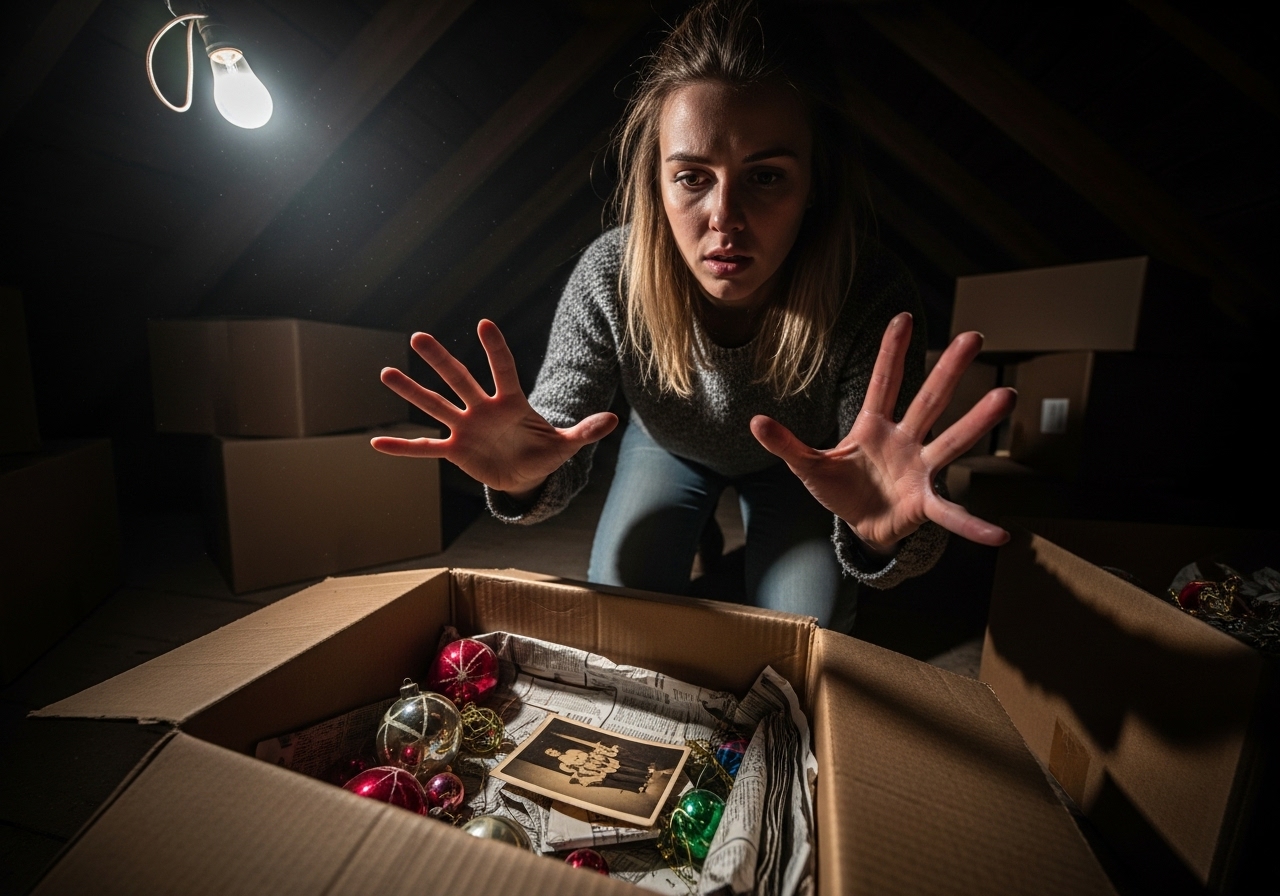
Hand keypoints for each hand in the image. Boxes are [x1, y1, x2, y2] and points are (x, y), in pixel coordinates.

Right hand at [371, 319, 617, 497]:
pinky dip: (403, 448)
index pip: (503, 370)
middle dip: (440, 360)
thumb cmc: (543, 451)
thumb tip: (613, 421)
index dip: (495, 350)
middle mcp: (483, 409)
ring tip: (387, 373)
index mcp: (511, 402)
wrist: (525, 474)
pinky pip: (425, 449)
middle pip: (459, 379)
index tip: (486, 324)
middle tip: (418, 337)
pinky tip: (376, 443)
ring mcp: (465, 428)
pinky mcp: (455, 451)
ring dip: (412, 392)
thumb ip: (584, 431)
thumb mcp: (565, 445)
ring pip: (435, 406)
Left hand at [750, 312, 1015, 551]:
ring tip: (1007, 396)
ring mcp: (920, 470)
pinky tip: (999, 534)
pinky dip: (972, 525)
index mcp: (874, 427)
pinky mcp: (925, 504)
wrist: (861, 525)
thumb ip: (787, 444)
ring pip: (952, 441)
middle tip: (974, 337)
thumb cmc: (841, 488)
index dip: (891, 352)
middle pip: (929, 399)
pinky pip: (951, 514)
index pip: (883, 382)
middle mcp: (905, 441)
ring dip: (978, 420)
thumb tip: (753, 422)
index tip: (903, 316)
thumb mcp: (809, 466)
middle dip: (949, 369)